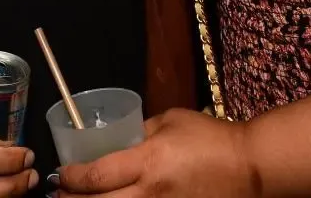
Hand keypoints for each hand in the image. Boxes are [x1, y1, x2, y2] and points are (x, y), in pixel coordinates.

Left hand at [55, 109, 256, 197]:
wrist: (250, 168)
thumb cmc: (211, 138)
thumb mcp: (171, 121)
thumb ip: (140, 132)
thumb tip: (116, 141)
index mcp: (147, 162)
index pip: (95, 176)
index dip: (71, 177)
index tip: (62, 172)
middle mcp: (149, 193)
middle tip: (60, 194)